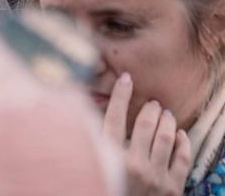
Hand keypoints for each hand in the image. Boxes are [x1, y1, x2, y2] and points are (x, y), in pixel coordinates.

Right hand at [102, 73, 190, 195]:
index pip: (113, 116)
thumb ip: (92, 142)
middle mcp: (134, 165)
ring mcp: (156, 178)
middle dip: (148, 109)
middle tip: (151, 102)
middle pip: (144, 125)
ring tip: (164, 113)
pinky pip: (182, 158)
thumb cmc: (105, 188)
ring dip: (166, 121)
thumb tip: (80, 111)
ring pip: (165, 138)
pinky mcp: (173, 190)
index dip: (120, 95)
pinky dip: (183, 142)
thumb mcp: (94, 166)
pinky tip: (180, 134)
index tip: (125, 78)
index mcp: (110, 158)